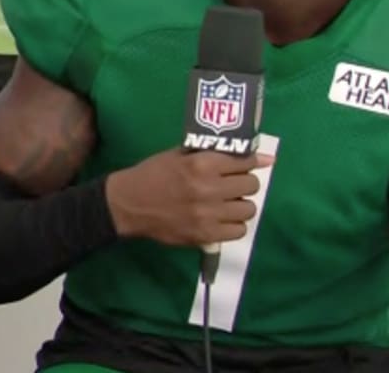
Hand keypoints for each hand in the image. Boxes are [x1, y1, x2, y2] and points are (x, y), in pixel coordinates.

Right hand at [105, 147, 272, 246]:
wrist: (129, 204)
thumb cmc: (154, 174)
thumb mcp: (180, 155)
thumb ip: (213, 153)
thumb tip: (259, 156)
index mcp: (202, 163)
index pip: (246, 162)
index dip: (248, 163)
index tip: (244, 166)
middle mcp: (209, 188)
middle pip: (251, 185)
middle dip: (244, 183)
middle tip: (231, 185)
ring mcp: (209, 214)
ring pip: (248, 209)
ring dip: (239, 205)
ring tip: (226, 203)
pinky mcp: (205, 235)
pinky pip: (239, 231)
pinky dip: (233, 224)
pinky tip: (221, 219)